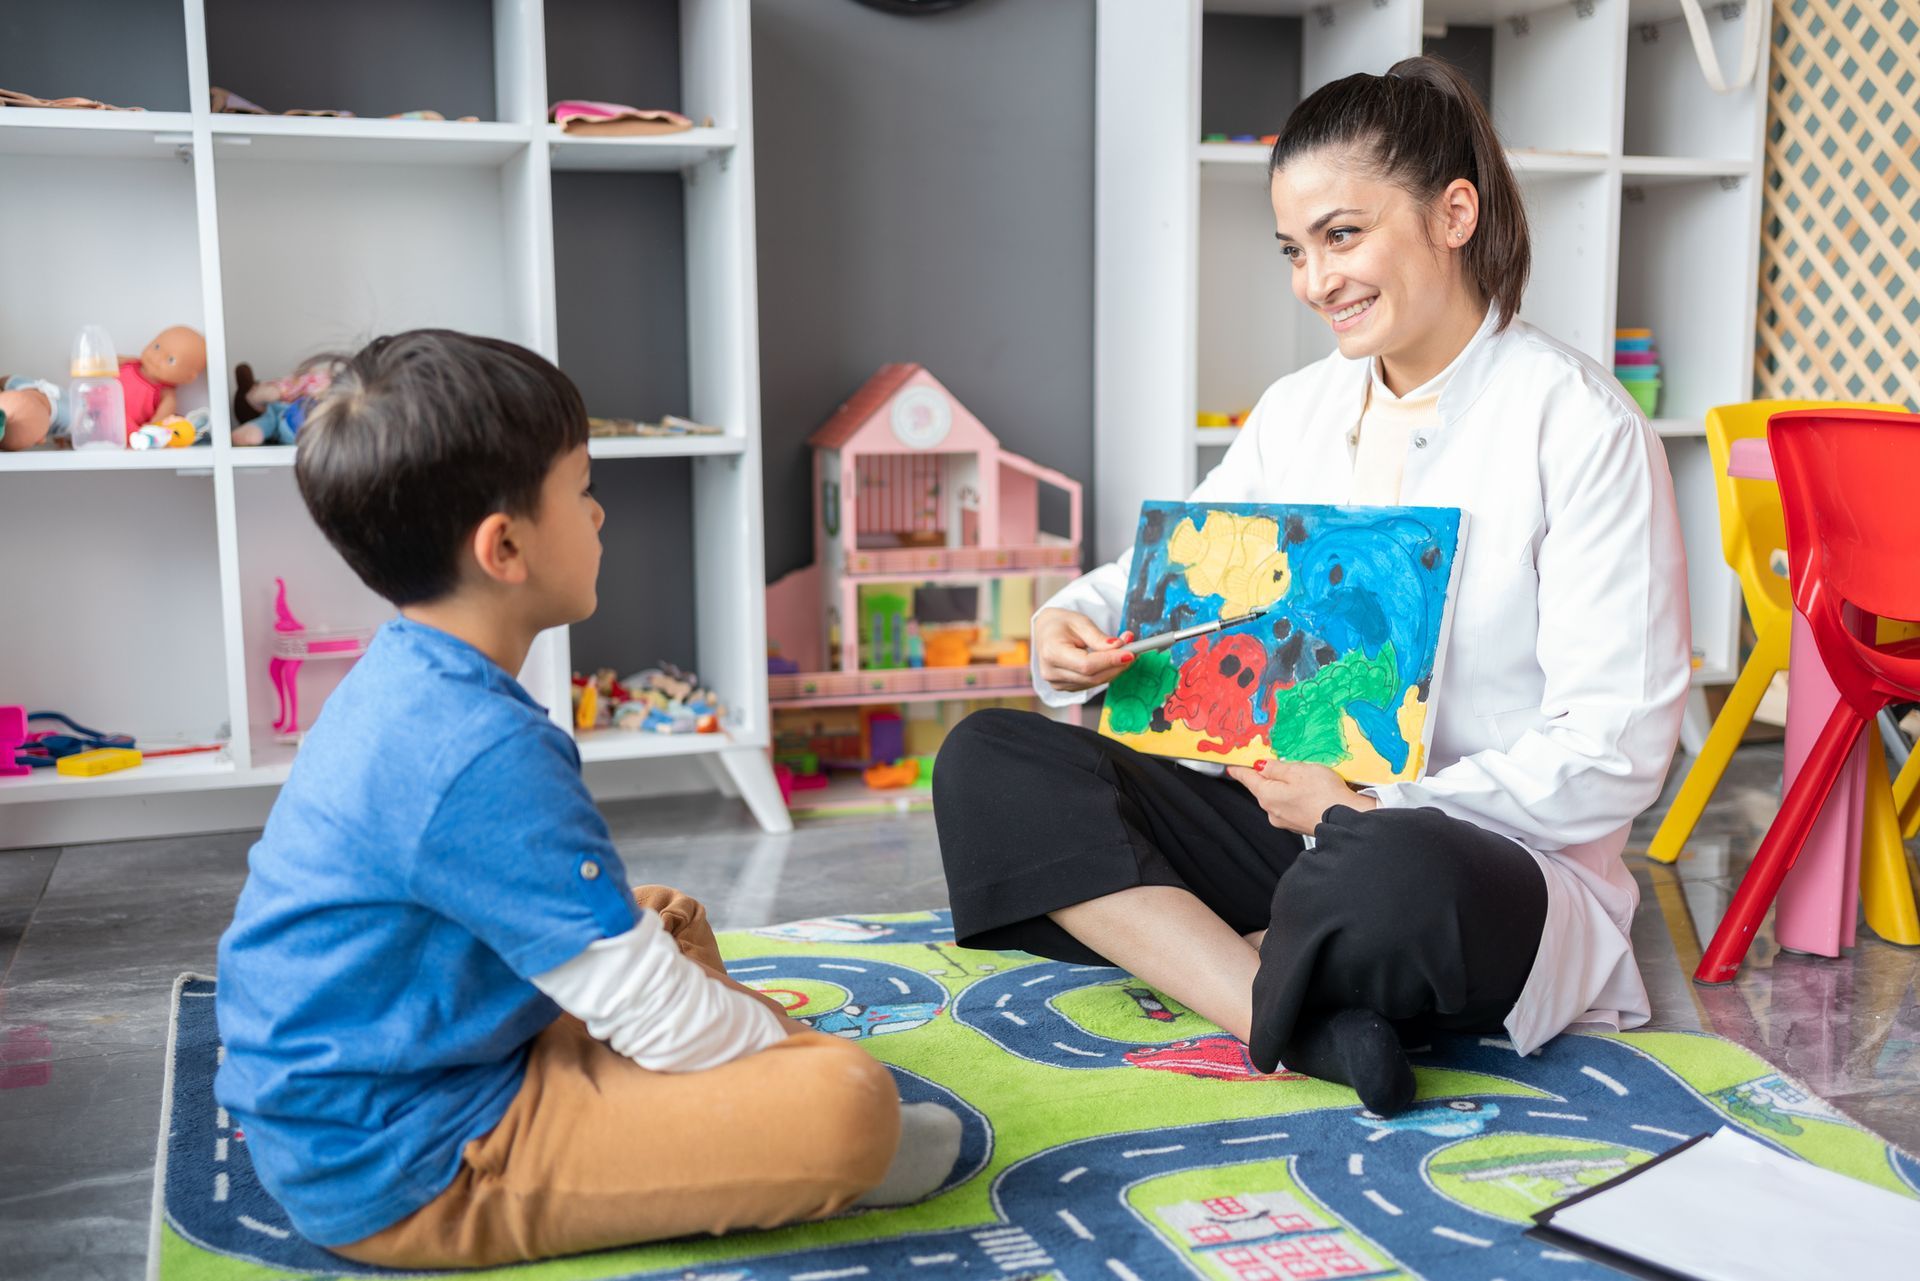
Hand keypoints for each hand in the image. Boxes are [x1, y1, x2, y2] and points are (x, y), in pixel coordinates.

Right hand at [1033, 607, 1135, 692]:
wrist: (1046, 632)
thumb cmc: (1061, 624)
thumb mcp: (1080, 622)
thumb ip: (1099, 638)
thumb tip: (1120, 647)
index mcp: (1051, 653)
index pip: (1086, 664)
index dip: (1110, 661)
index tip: (1130, 653)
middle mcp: (1052, 672)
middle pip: (1092, 676)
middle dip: (1117, 665)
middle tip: (1135, 651)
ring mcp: (1057, 683)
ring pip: (1094, 682)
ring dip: (1115, 669)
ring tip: (1126, 652)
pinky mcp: (1065, 687)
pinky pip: (1091, 683)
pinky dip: (1106, 673)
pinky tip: (1114, 662)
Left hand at [1226, 759, 1376, 833]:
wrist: (1347, 820)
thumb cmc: (1324, 794)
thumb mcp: (1297, 770)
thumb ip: (1276, 767)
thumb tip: (1261, 766)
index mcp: (1267, 795)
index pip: (1248, 779)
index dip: (1240, 770)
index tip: (1232, 767)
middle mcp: (1272, 811)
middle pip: (1265, 788)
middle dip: (1270, 776)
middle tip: (1283, 764)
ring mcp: (1286, 820)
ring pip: (1280, 797)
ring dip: (1287, 786)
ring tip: (1307, 777)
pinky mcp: (1300, 824)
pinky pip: (1293, 805)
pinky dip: (1298, 797)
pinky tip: (1313, 792)